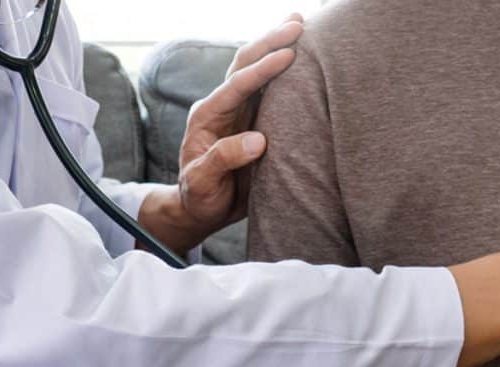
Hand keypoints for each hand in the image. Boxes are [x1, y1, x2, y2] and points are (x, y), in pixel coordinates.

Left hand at [139, 15, 304, 253]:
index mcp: (207, 116)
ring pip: (256, 69)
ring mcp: (238, 111)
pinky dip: (282, 69)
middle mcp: (222, 106)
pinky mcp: (252, 119)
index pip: (236, 85)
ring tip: (300, 24)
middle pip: (244, 64)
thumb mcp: (202, 182)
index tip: (287, 55)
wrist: (202, 209)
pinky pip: (268, 89)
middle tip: (297, 24)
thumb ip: (224, 159)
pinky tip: (299, 55)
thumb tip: (258, 141)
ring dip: (275, 45)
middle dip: (269, 42)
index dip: (262, 69)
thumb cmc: (200, 197)